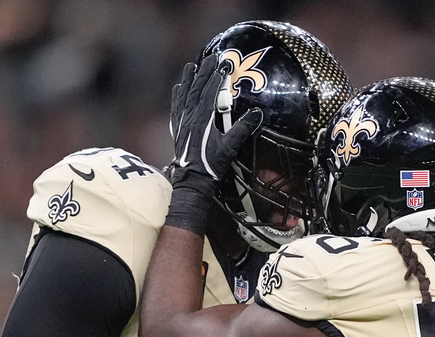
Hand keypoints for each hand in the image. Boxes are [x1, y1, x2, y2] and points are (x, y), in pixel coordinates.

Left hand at [165, 54, 262, 235]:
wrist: (192, 180)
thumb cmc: (212, 165)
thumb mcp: (230, 147)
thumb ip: (243, 129)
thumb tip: (257, 114)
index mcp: (204, 118)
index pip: (211, 91)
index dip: (217, 76)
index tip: (224, 64)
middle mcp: (191, 116)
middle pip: (197, 89)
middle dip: (204, 72)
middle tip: (210, 58)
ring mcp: (183, 122)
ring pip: (185, 95)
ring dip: (189, 80)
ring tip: (191, 66)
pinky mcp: (178, 128)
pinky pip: (177, 107)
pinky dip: (178, 96)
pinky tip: (178, 89)